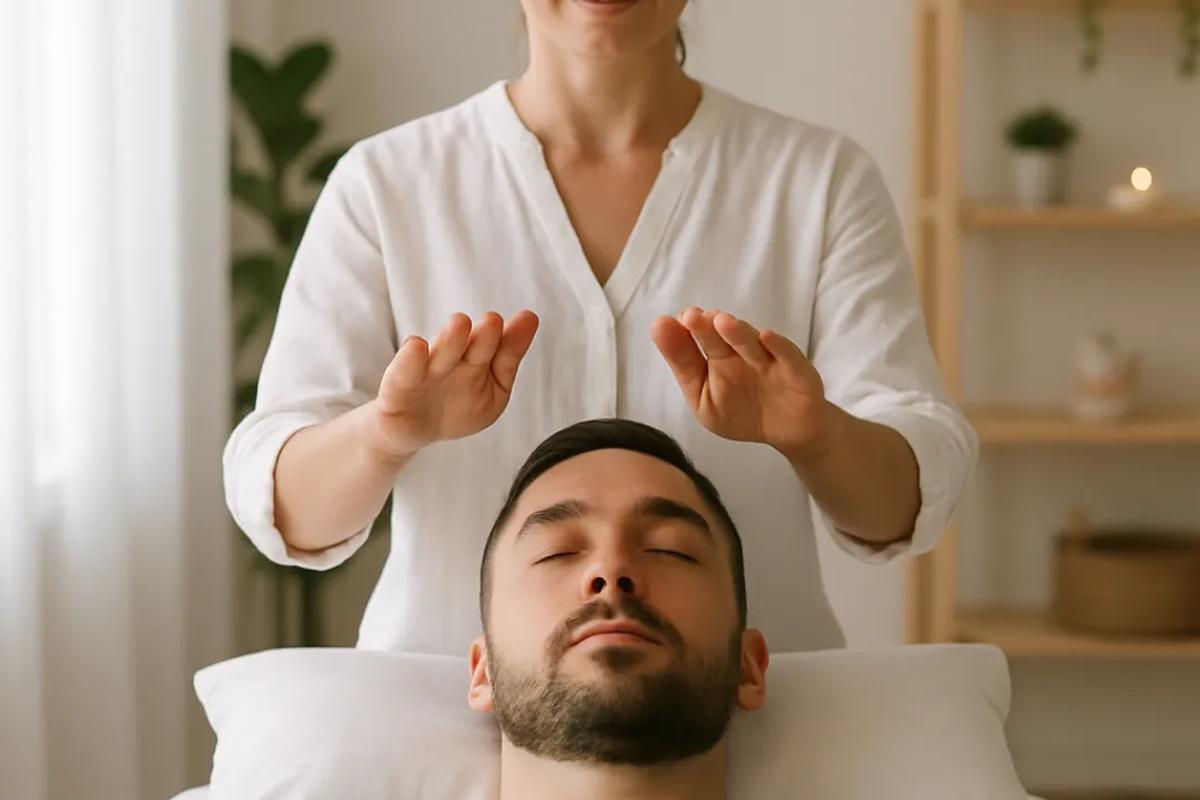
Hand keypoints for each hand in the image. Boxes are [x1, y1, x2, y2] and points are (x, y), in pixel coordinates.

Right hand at [367, 310, 538, 459]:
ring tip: (460, 323)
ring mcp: (425, 371)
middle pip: (470, 347)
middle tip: (493, 320)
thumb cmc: (457, 404)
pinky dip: (410, 359)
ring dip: (450, 339)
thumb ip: (508, 357)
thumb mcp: (493, 390)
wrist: (413, 428)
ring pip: (440, 354)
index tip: (528, 318)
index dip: (513, 338)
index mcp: (477, 359)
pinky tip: (417, 346)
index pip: (498, 349)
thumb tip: (531, 317)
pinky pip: (403, 372)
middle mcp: (452, 358)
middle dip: (482, 336)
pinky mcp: (397, 385)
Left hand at [650, 307, 833, 460]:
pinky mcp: (797, 371)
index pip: (697, 340)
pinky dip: (779, 346)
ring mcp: (769, 360)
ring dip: (737, 332)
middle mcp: (741, 352)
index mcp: (716, 356)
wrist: (788, 431)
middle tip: (692, 316)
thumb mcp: (704, 397)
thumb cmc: (742, 411)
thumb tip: (658, 325)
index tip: (668, 323)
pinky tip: (766, 338)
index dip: (685, 331)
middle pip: (722, 338)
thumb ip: (683, 365)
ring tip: (722, 321)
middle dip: (707, 327)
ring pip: (752, 344)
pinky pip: (787, 356)